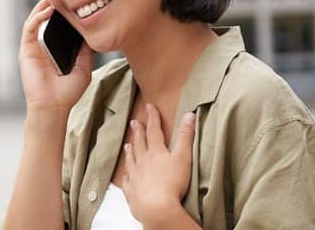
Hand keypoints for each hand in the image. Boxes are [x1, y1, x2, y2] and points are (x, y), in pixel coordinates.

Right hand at [17, 0, 93, 114]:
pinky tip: (48, 10)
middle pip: (44, 20)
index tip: (74, 1)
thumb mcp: (83, 68)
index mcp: (54, 51)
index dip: (63, 13)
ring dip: (43, 6)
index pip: (57, 27)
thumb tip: (91, 34)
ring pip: (34, 20)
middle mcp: (42, 47)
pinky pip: (29, 29)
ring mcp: (32, 48)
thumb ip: (85, 51)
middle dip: (52, 5)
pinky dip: (37, 17)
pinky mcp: (25, 51)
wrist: (54, 107)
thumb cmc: (68, 93)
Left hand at [119, 103, 196, 223]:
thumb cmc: (172, 183)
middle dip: (138, 132)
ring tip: (127, 145)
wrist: (157, 207)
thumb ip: (186, 136)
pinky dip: (126, 177)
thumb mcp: (183, 157)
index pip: (154, 131)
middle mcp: (143, 162)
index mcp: (156, 152)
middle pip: (140, 143)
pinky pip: (127, 182)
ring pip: (131, 161)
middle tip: (135, 122)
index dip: (153, 118)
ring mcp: (135, 177)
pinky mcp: (132, 192)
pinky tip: (125, 175)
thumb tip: (189, 115)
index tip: (149, 107)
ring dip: (130, 151)